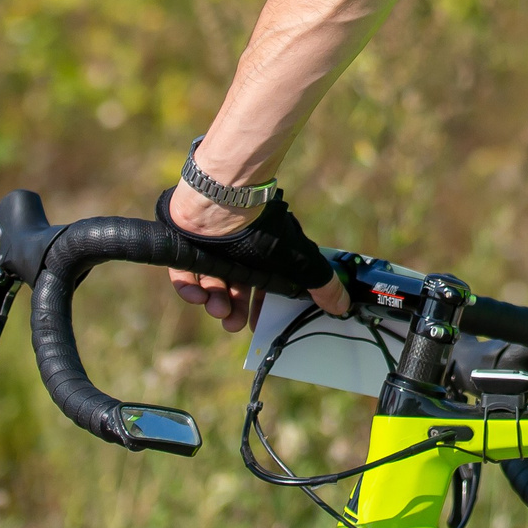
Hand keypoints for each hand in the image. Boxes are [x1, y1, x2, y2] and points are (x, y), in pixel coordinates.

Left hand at [162, 185, 350, 333]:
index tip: (255, 325)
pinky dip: (189, 289)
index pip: (261, 287)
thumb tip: (343, 306)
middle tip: (232, 323)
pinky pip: (184, 276)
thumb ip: (321, 285)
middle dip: (234, 310)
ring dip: (215, 302)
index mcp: (263, 255)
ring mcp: (210, 250)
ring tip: (218, 308)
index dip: (258, 308)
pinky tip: (197, 296)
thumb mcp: (299, 262)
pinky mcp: (186, 248)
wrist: (224, 202)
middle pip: (234, 290)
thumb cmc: (263, 232)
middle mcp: (236, 253)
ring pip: (210, 285)